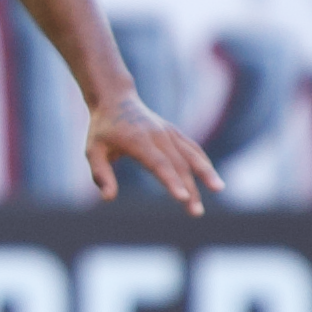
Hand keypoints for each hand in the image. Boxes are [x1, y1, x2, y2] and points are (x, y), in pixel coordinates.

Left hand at [84, 93, 215, 209]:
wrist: (115, 99)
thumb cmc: (102, 129)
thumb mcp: (92, 151)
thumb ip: (101, 174)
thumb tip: (108, 198)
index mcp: (137, 140)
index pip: (158, 163)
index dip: (171, 181)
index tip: (183, 198)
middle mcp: (157, 135)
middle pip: (178, 164)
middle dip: (190, 188)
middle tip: (196, 212)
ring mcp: (168, 132)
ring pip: (191, 154)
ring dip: (205, 173)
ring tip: (219, 189)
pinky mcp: (174, 132)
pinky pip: (192, 148)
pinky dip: (203, 162)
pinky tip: (212, 179)